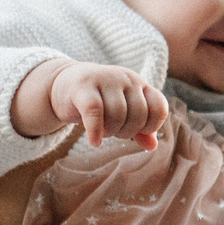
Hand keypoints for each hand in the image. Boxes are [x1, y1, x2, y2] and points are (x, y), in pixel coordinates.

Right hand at [11, 57, 166, 148]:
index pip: (159, 107)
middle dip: (127, 131)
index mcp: (139, 84)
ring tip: (102, 132)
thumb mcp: (122, 114)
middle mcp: (126, 78)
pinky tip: (94, 141)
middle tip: (113, 131)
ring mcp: (105, 79)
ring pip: (118, 113)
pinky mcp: (83, 86)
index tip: (137, 131)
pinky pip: (95, 111)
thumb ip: (140, 129)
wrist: (64, 85)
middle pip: (138, 114)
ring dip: (110, 132)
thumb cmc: (99, 102)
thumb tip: (153, 146)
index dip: (152, 126)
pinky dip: (95, 130)